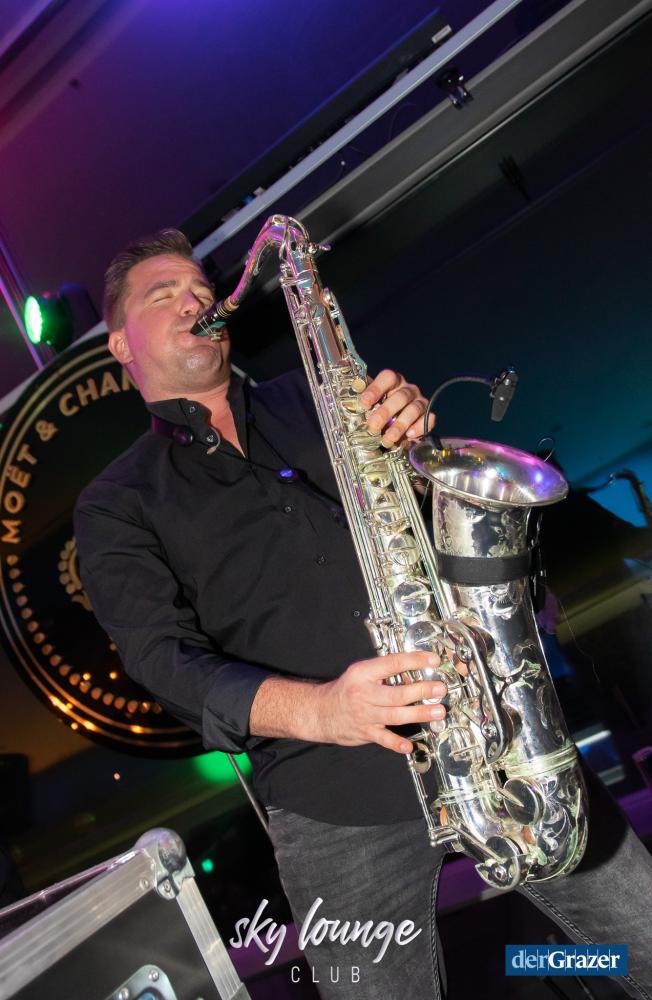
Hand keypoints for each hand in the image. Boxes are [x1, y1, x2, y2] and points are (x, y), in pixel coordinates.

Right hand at [317, 651, 446, 753]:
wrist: (321, 711)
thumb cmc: (346, 690)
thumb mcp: (360, 672)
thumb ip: (383, 670)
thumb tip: (413, 667)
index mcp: (363, 673)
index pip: (392, 663)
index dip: (415, 661)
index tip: (432, 660)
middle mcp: (364, 693)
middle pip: (397, 693)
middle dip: (422, 691)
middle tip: (439, 689)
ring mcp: (365, 714)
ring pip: (395, 715)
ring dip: (419, 714)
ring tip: (437, 712)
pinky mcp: (365, 732)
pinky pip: (383, 739)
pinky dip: (396, 743)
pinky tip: (408, 745)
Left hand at [360, 369, 434, 446]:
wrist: (398, 428)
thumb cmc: (382, 412)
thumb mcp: (372, 407)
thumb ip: (365, 405)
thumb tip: (352, 406)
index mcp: (393, 382)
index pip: (388, 377)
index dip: (376, 389)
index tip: (364, 403)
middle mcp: (408, 390)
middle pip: (400, 396)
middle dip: (386, 412)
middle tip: (374, 425)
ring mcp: (420, 402)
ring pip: (413, 409)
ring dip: (400, 425)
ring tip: (388, 438)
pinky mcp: (428, 416)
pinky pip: (428, 420)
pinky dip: (419, 428)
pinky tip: (409, 435)